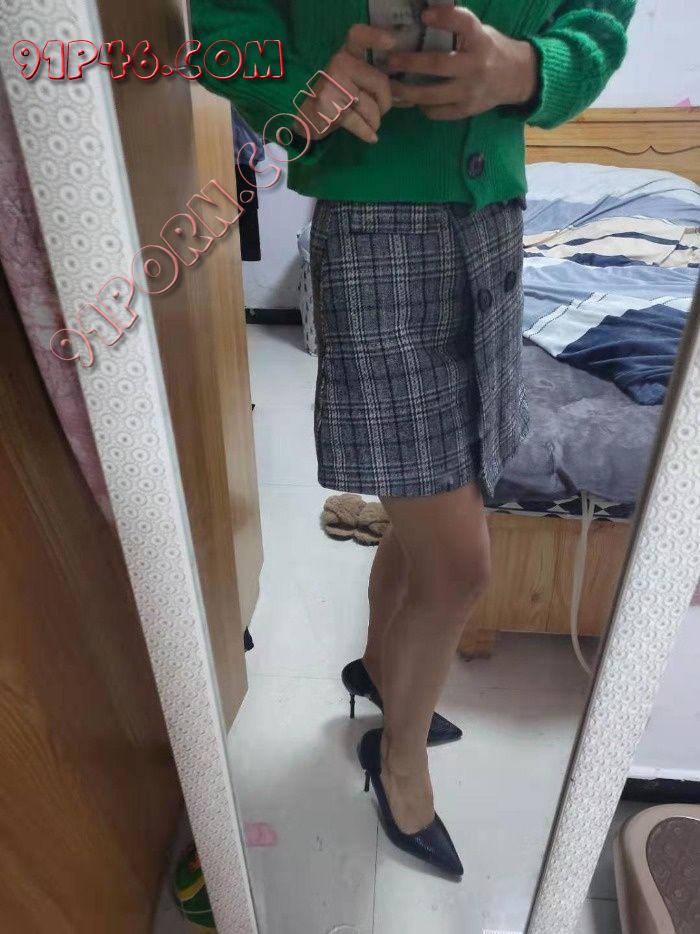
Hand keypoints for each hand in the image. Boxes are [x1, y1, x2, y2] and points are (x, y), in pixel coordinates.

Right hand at [298, 25, 394, 143]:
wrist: (306, 118)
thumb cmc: (336, 99)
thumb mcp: (352, 81)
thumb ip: (372, 80)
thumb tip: (404, 94)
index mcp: (346, 54)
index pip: (358, 36)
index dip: (375, 36)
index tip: (392, 42)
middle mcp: (338, 65)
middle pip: (380, 82)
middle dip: (386, 103)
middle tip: (381, 112)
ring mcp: (331, 86)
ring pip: (371, 108)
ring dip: (375, 122)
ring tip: (370, 124)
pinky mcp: (328, 108)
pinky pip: (359, 123)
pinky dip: (368, 133)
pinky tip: (371, 137)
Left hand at [387, 6, 537, 120]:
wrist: (516, 78)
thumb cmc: (490, 50)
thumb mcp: (480, 33)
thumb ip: (457, 29)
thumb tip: (423, 19)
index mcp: (481, 41)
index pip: (464, 24)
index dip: (445, 18)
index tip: (424, 15)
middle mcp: (476, 66)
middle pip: (438, 65)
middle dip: (410, 63)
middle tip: (390, 61)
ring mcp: (471, 91)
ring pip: (433, 94)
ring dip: (408, 91)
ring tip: (392, 86)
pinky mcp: (467, 110)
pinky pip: (438, 112)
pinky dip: (423, 107)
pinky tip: (412, 100)